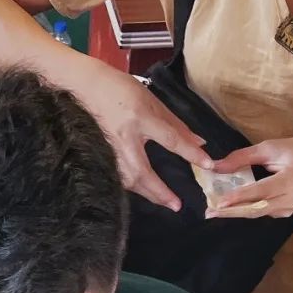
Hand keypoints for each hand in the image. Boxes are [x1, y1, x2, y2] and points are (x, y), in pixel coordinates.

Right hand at [71, 64, 210, 210]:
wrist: (84, 87)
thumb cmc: (120, 89)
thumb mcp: (151, 100)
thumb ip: (174, 123)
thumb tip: (198, 142)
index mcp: (140, 118)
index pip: (171, 139)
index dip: (191, 153)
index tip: (208, 165)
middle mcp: (124, 137)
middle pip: (143, 173)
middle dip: (160, 192)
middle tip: (176, 205)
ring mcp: (109, 149)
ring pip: (129, 180)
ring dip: (146, 193)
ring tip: (162, 201)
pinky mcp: (100, 156)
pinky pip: (118, 177)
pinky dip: (131, 186)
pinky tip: (141, 190)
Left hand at [210, 136, 292, 218]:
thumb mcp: (272, 148)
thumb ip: (244, 157)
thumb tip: (217, 166)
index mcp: (291, 180)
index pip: (261, 191)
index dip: (240, 196)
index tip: (220, 202)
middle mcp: (290, 199)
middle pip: (256, 208)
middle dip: (231, 211)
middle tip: (209, 213)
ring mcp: (288, 209)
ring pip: (256, 213)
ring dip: (234, 212)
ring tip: (214, 211)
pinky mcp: (285, 214)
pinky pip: (261, 212)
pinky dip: (245, 209)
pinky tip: (231, 206)